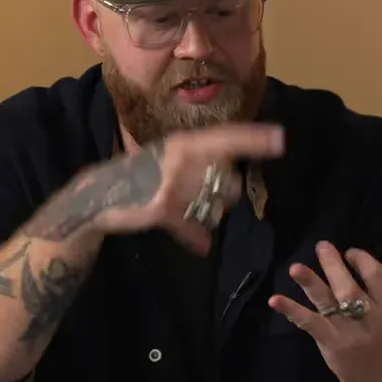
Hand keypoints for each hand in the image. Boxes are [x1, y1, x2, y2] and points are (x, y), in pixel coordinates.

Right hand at [93, 123, 284, 254]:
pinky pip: (190, 228)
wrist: (100, 194)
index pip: (227, 138)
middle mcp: (183, 157)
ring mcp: (173, 181)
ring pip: (212, 205)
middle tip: (204, 196)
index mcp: (186, 142)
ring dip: (205, 213)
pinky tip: (198, 244)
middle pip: (228, 181)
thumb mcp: (168, 165)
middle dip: (226, 194)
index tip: (281, 138)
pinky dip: (194, 237)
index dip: (254, 139)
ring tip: (185, 210)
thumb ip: (198, 174)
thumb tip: (227, 183)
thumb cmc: (138, 177)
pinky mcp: (162, 206)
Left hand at [268, 242, 381, 381]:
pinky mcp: (330, 342)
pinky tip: (275, 299)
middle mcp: (373, 319)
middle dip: (334, 264)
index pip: (377, 275)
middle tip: (322, 246)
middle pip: (350, 286)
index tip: (351, 253)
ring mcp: (349, 332)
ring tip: (295, 267)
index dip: (361, 259)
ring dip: (310, 283)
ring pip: (329, 302)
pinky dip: (292, 311)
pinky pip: (310, 324)